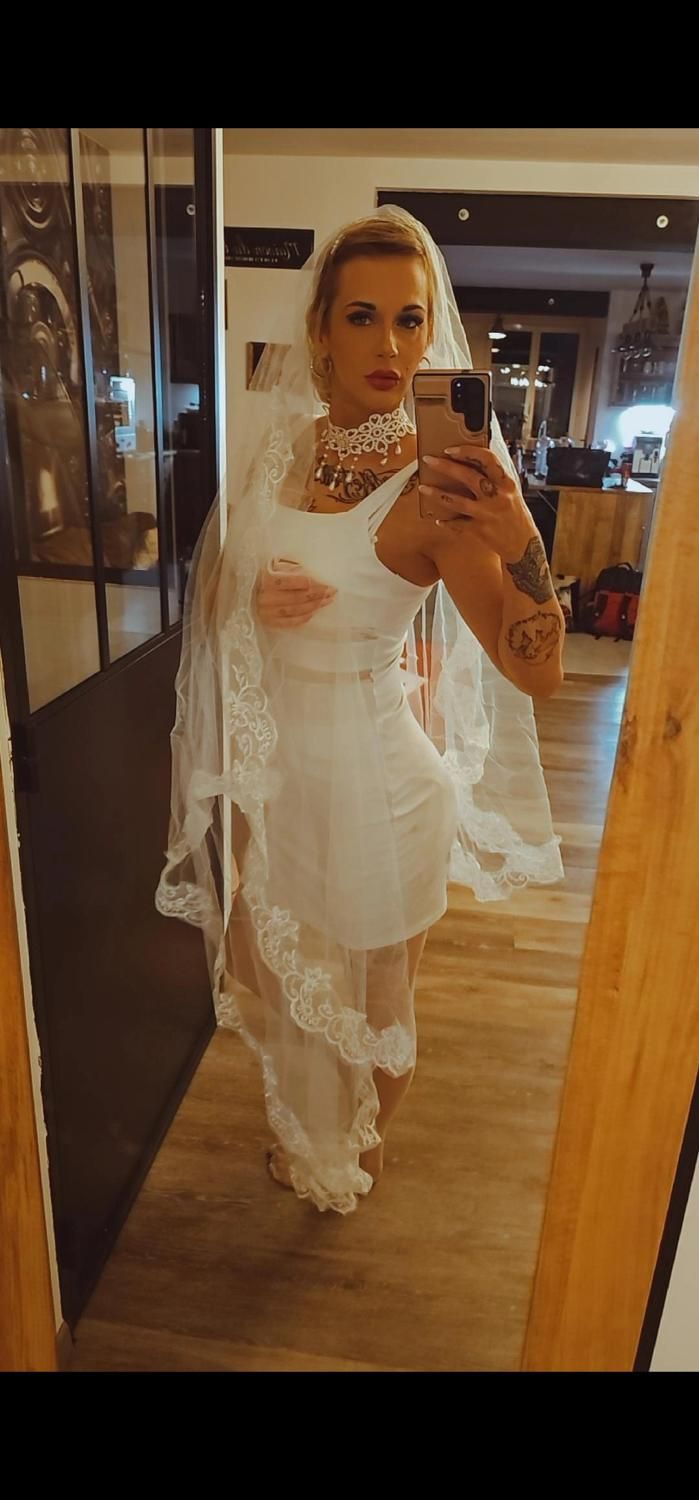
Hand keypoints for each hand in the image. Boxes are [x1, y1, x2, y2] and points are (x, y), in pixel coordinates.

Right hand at [256, 563, 335, 627]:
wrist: (238, 588)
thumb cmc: (259, 572)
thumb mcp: (273, 562)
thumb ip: (291, 566)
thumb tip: (313, 573)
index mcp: (267, 577)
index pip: (298, 582)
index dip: (316, 584)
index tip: (329, 584)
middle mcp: (265, 596)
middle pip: (299, 597)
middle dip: (319, 595)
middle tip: (332, 592)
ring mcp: (265, 611)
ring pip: (296, 610)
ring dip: (314, 606)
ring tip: (327, 601)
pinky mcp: (266, 622)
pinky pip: (289, 622)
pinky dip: (303, 618)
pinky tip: (313, 612)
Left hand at [419, 444, 537, 563]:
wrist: (525, 546)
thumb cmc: (516, 516)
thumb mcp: (511, 492)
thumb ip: (495, 478)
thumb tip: (474, 460)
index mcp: (507, 483)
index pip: (488, 460)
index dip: (468, 451)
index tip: (450, 449)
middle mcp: (498, 496)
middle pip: (468, 476)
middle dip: (446, 466)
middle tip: (428, 460)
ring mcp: (488, 514)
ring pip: (458, 501)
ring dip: (437, 494)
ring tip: (423, 488)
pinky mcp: (480, 531)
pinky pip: (458, 524)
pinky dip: (447, 522)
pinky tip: (438, 518)